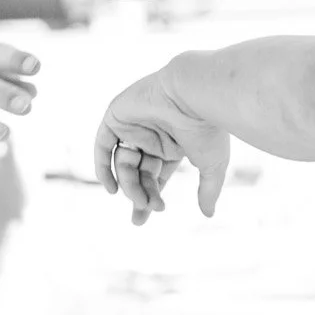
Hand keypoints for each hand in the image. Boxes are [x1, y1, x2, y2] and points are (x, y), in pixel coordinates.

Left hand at [94, 67, 231, 227]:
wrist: (195, 94)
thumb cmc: (208, 128)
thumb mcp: (212, 166)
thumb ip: (209, 190)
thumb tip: (208, 215)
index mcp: (173, 146)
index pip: (156, 177)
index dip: (149, 198)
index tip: (142, 220)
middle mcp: (152, 136)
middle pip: (138, 173)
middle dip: (139, 195)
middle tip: (142, 214)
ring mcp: (133, 125)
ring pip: (124, 163)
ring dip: (129, 185)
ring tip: (139, 199)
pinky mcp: (117, 115)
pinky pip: (102, 145)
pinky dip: (102, 166)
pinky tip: (111, 189)